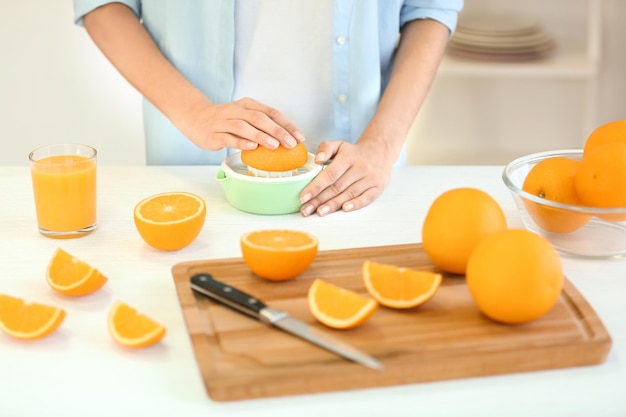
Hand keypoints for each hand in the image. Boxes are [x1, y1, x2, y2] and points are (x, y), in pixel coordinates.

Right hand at [177, 97, 305, 151]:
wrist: (195, 117)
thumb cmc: (226, 120)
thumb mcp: (245, 116)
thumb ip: (262, 124)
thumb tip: (286, 139)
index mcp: (248, 104)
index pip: (271, 113)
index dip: (287, 124)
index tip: (300, 137)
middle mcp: (237, 111)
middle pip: (260, 119)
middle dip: (278, 131)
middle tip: (291, 143)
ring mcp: (224, 122)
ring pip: (244, 127)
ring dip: (261, 136)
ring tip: (275, 146)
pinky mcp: (214, 134)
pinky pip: (229, 138)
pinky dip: (241, 142)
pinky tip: (252, 147)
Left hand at [299, 139, 395, 216]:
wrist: (379, 152)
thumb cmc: (353, 152)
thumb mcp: (339, 145)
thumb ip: (325, 148)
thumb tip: (317, 160)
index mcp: (348, 157)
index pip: (330, 174)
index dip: (316, 186)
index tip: (303, 197)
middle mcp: (360, 168)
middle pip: (337, 187)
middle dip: (319, 200)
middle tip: (305, 209)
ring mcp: (370, 179)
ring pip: (349, 194)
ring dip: (333, 205)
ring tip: (319, 212)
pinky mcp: (378, 188)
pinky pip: (366, 198)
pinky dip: (355, 204)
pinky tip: (344, 209)